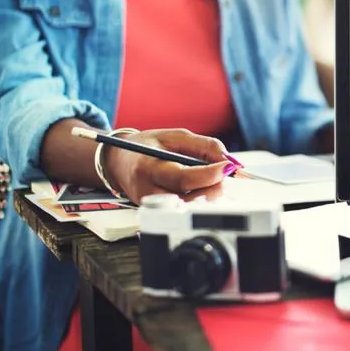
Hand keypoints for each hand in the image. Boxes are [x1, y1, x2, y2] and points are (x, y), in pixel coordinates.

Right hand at [103, 128, 237, 203]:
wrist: (119, 161)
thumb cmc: (148, 146)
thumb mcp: (175, 136)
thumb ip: (204, 146)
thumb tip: (229, 160)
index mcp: (148, 167)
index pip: (182, 178)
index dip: (209, 174)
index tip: (229, 166)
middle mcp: (147, 191)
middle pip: (187, 199)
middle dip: (214, 188)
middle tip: (227, 176)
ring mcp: (151, 206)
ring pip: (188, 208)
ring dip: (209, 195)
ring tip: (217, 180)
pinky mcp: (156, 214)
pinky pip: (184, 210)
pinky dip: (200, 200)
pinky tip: (206, 189)